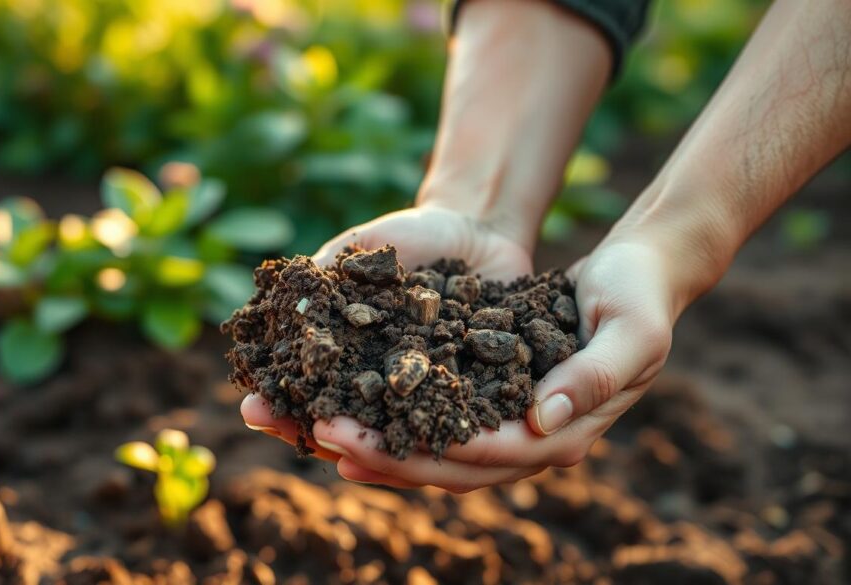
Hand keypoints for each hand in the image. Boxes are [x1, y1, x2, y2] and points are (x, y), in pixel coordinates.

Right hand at [241, 201, 534, 462]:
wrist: (480, 227)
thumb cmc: (412, 236)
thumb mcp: (360, 248)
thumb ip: (323, 277)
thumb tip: (280, 306)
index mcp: (344, 357)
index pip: (304, 391)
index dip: (277, 402)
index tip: (252, 407)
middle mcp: (381, 386)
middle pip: (342, 425)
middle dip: (311, 433)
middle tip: (291, 435)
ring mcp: (425, 395)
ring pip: (394, 436)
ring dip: (367, 448)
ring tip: (343, 453)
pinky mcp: (471, 396)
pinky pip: (454, 421)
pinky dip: (436, 432)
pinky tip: (417, 440)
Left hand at [275, 235, 677, 491]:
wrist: (640, 270)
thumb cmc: (640, 293)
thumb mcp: (632, 329)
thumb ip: (594, 377)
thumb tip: (541, 421)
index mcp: (564, 433)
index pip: (486, 456)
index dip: (423, 451)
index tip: (362, 438)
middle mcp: (528, 438)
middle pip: (446, 462)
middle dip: (380, 450)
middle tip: (318, 431)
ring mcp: (506, 418)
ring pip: (431, 445)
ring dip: (374, 438)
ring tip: (311, 426)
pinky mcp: (486, 390)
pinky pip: (431, 411)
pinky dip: (389, 410)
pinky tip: (344, 400)